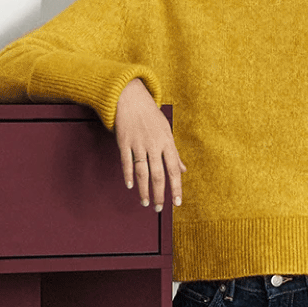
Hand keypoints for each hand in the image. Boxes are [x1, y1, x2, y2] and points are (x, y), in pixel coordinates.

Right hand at [114, 79, 181, 208]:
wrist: (130, 98)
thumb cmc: (150, 116)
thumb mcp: (166, 132)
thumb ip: (174, 153)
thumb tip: (183, 170)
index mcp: (167, 143)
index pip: (174, 170)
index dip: (176, 188)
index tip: (177, 203)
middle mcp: (154, 145)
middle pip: (158, 175)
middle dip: (160, 194)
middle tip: (158, 208)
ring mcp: (138, 144)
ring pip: (142, 172)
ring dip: (144, 189)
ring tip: (146, 202)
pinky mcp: (124, 142)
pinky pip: (127, 162)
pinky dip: (128, 175)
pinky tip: (130, 186)